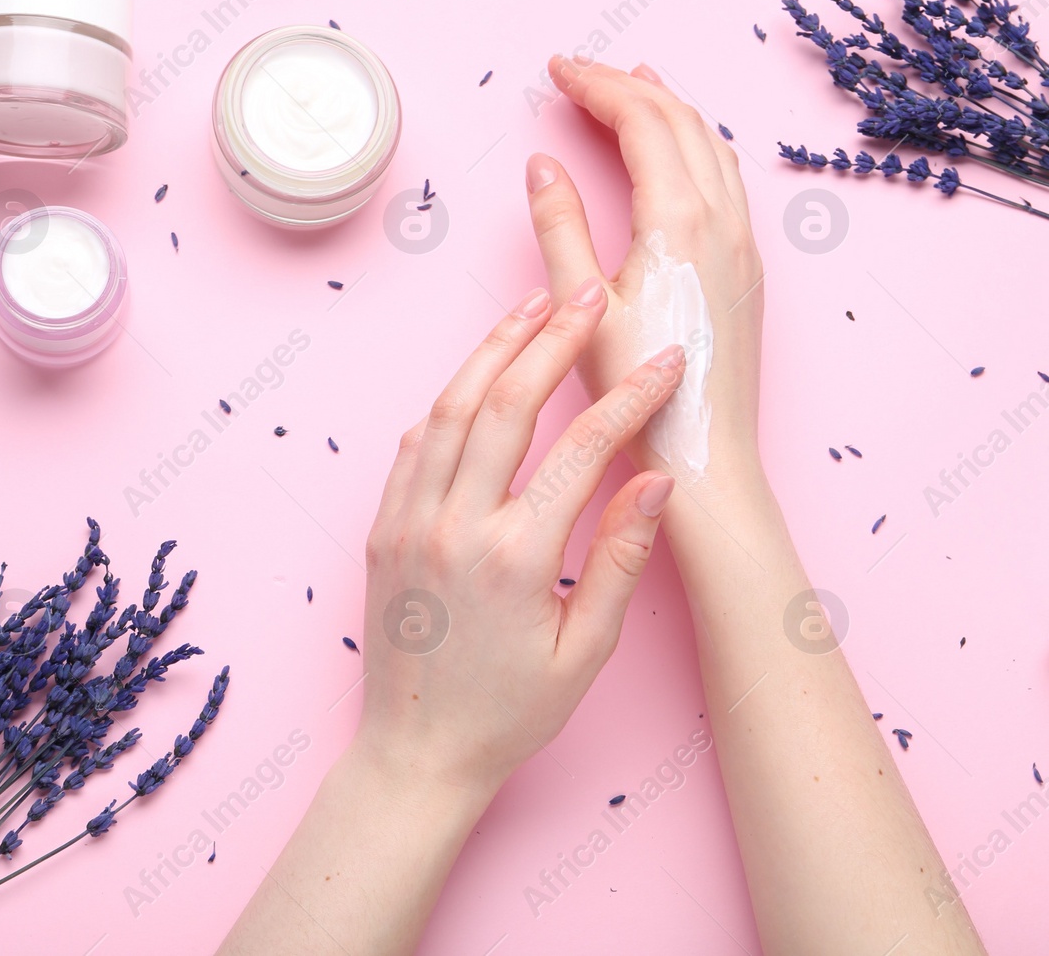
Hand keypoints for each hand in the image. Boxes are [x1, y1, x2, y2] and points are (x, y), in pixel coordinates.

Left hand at [355, 282, 683, 799]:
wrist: (416, 756)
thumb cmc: (508, 714)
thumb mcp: (585, 651)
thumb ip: (621, 558)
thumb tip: (657, 481)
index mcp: (516, 558)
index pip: (583, 448)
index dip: (631, 397)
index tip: (665, 364)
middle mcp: (455, 527)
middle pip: (507, 401)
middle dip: (554, 338)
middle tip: (590, 293)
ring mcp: (409, 522)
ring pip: (451, 408)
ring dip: (493, 349)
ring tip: (534, 306)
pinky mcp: (382, 529)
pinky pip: (415, 443)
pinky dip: (449, 399)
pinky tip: (478, 374)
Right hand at [524, 56, 765, 487]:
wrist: (705, 459)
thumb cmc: (638, 399)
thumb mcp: (582, 309)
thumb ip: (561, 227)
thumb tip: (543, 165)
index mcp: (679, 221)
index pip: (641, 120)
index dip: (597, 85)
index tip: (557, 69)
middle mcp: (723, 221)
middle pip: (680, 120)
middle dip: (629, 85)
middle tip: (582, 72)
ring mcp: (743, 244)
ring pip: (711, 146)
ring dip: (670, 108)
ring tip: (635, 85)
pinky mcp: (748, 269)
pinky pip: (727, 179)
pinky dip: (696, 145)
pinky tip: (678, 154)